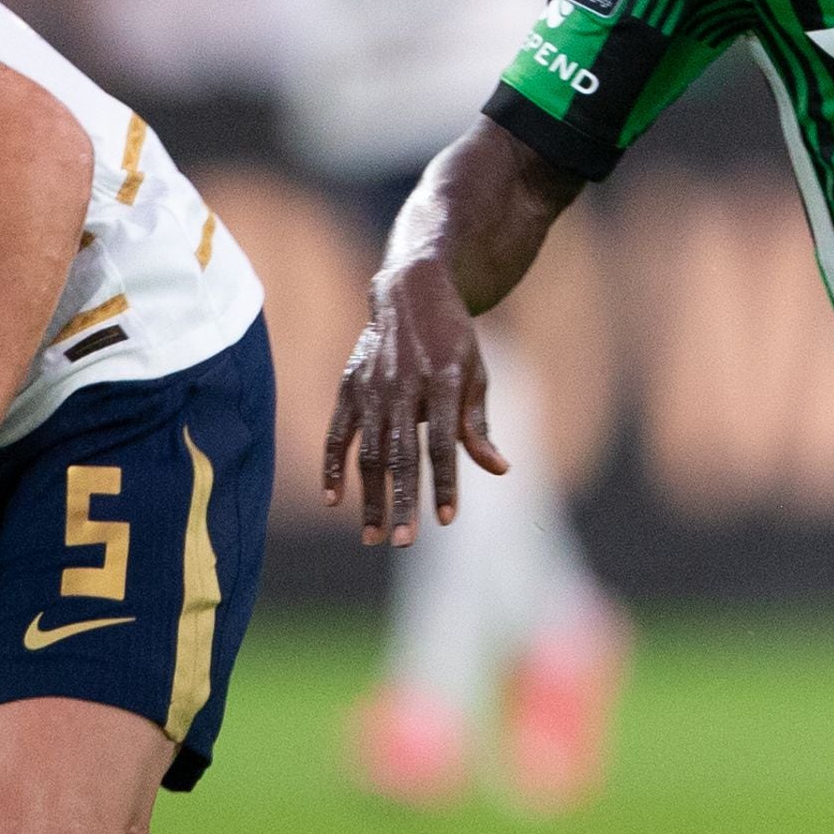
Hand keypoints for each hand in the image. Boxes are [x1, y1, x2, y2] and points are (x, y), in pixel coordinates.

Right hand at [323, 260, 512, 546]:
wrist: (411, 292)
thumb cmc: (453, 340)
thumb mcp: (476, 374)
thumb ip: (478, 425)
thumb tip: (500, 469)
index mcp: (444, 381)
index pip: (443, 443)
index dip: (444, 482)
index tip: (446, 519)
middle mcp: (404, 385)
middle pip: (402, 455)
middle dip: (402, 501)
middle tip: (404, 542)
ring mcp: (372, 386)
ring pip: (369, 451)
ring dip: (370, 497)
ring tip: (374, 535)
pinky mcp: (349, 386)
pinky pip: (338, 433)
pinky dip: (333, 466)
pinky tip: (333, 499)